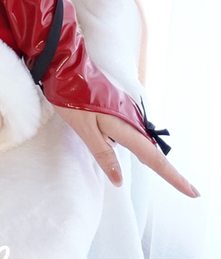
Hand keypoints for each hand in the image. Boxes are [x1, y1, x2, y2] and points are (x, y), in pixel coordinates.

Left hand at [55, 107, 198, 197]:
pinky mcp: (118, 107)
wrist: (66, 67)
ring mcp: (125, 112)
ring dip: (153, 158)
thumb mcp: (85, 130)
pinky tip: (138, 152)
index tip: (192, 191)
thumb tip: (119, 180)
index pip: (154, 159)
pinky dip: (139, 145)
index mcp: (126, 128)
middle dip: (168, 171)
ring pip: (142, 141)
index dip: (173, 177)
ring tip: (170, 177)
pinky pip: (133, 131)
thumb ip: (103, 154)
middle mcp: (131, 120)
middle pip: (152, 151)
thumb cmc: (72, 99)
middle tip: (188, 190)